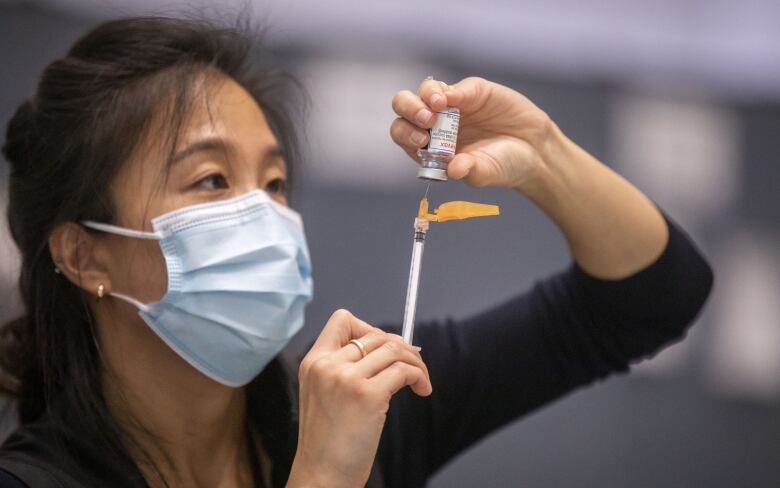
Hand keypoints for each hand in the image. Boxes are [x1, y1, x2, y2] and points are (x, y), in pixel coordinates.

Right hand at [288, 309, 431, 487]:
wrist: (321, 477)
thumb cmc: (327, 444)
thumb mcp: (322, 395)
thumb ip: (343, 369)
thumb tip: (389, 348)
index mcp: (313, 362)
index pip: (342, 320)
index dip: (369, 327)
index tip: (384, 347)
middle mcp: (327, 365)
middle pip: (375, 334)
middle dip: (400, 346)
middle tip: (412, 364)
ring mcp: (347, 378)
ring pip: (393, 349)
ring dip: (415, 362)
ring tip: (421, 380)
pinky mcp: (367, 395)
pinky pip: (404, 371)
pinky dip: (420, 377)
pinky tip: (422, 390)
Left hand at [390, 77, 553, 189]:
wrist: (534, 149)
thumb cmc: (504, 165)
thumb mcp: (488, 173)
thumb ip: (470, 171)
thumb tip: (453, 169)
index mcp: (429, 147)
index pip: (404, 135)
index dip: (406, 134)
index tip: (420, 140)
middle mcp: (435, 124)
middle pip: (405, 108)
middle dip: (408, 110)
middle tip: (425, 121)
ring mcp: (451, 105)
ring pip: (424, 91)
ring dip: (425, 97)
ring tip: (439, 106)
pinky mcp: (470, 91)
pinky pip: (454, 87)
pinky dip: (452, 90)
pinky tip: (456, 98)